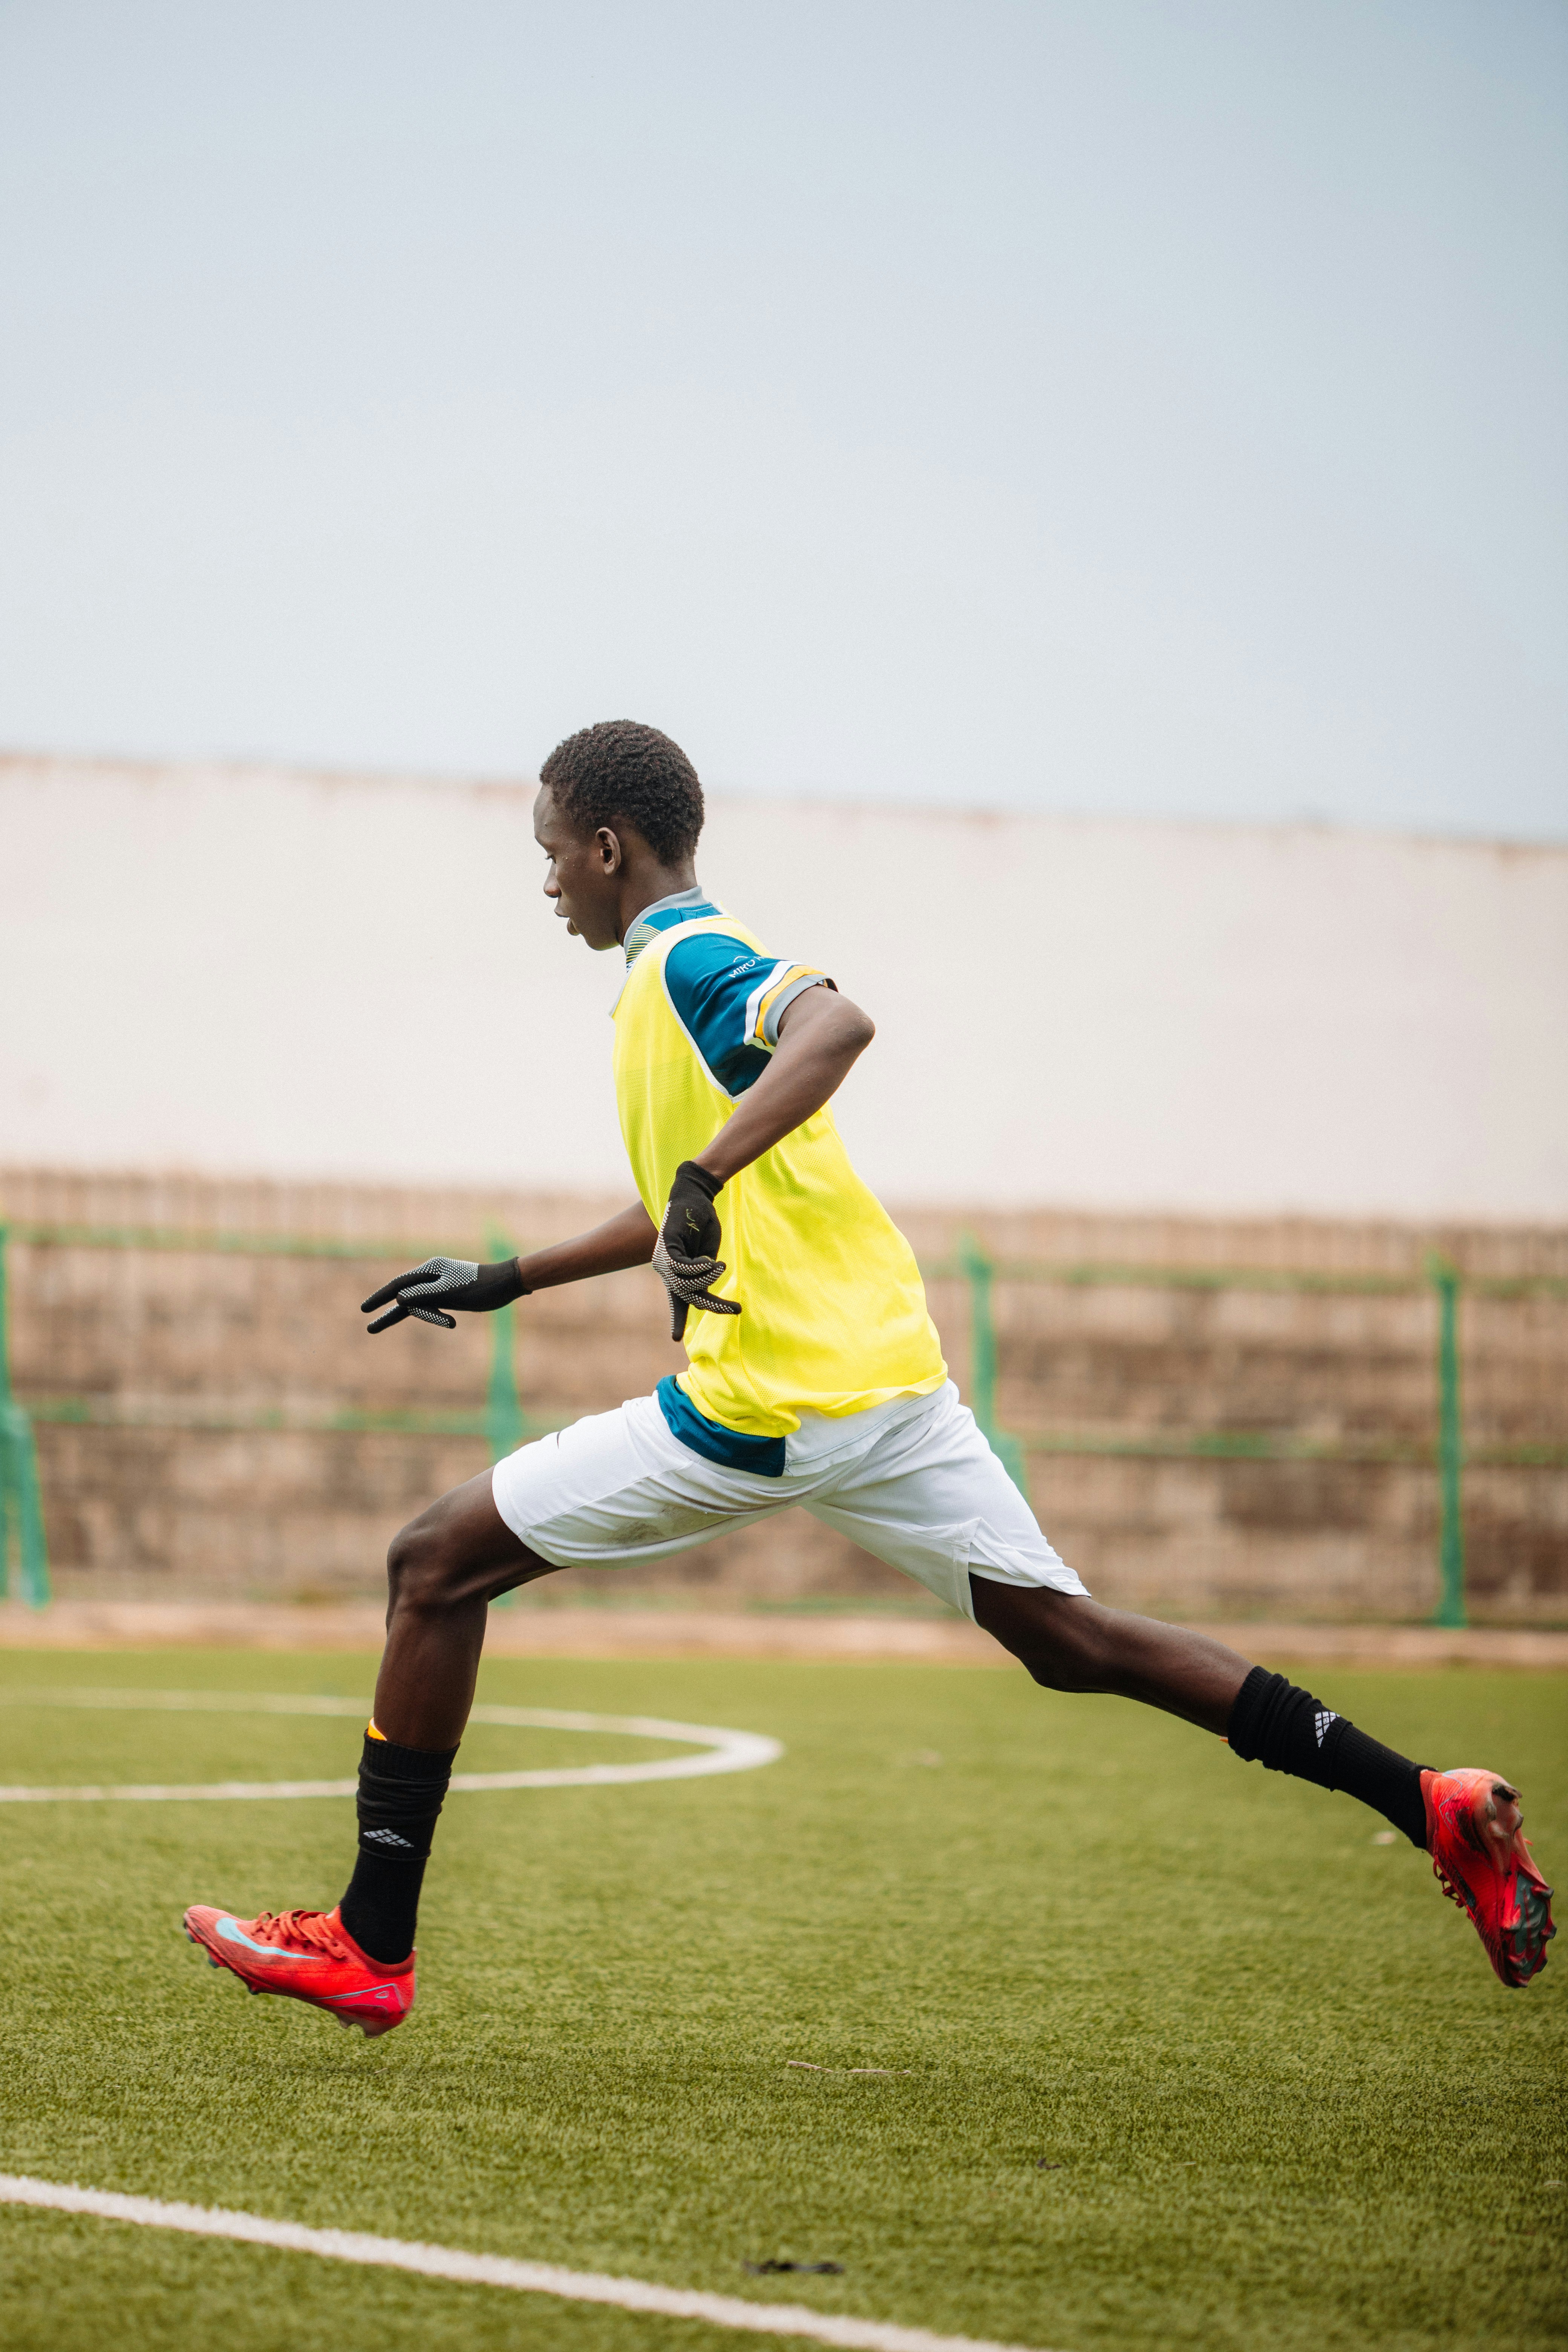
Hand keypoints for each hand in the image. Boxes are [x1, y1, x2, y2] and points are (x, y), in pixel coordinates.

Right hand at [361, 1258, 526, 1334]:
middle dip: (387, 1313)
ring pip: (418, 1304)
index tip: (364, 1309)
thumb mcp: (450, 1292)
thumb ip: (424, 1295)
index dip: (380, 1297)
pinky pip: (432, 1307)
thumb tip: (399, 1298)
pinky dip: (434, 1316)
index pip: (398, 1284)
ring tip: (400, 1326)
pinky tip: (448, 1322)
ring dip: (412, 1317)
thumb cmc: (480, 1285)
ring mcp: (439, 1286)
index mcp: (430, 1269)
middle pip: (403, 1296)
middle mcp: (431, 1276)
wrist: (506, 1284)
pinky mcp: (448, 1295)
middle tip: (369, 1329)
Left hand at [651, 1162, 741, 1340]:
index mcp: (675, 1272)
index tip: (675, 1339)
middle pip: (687, 1297)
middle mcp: (665, 1269)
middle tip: (735, 1309)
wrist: (696, 1197)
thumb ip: (704, 1276)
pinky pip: (683, 1269)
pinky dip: (700, 1268)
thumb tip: (704, 1296)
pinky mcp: (666, 1247)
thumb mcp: (707, 1256)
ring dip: (708, 1279)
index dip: (676, 1319)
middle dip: (712, 1305)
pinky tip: (711, 1260)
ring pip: (686, 1285)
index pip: (676, 1301)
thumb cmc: (702, 1224)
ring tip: (721, 1266)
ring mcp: (663, 1259)